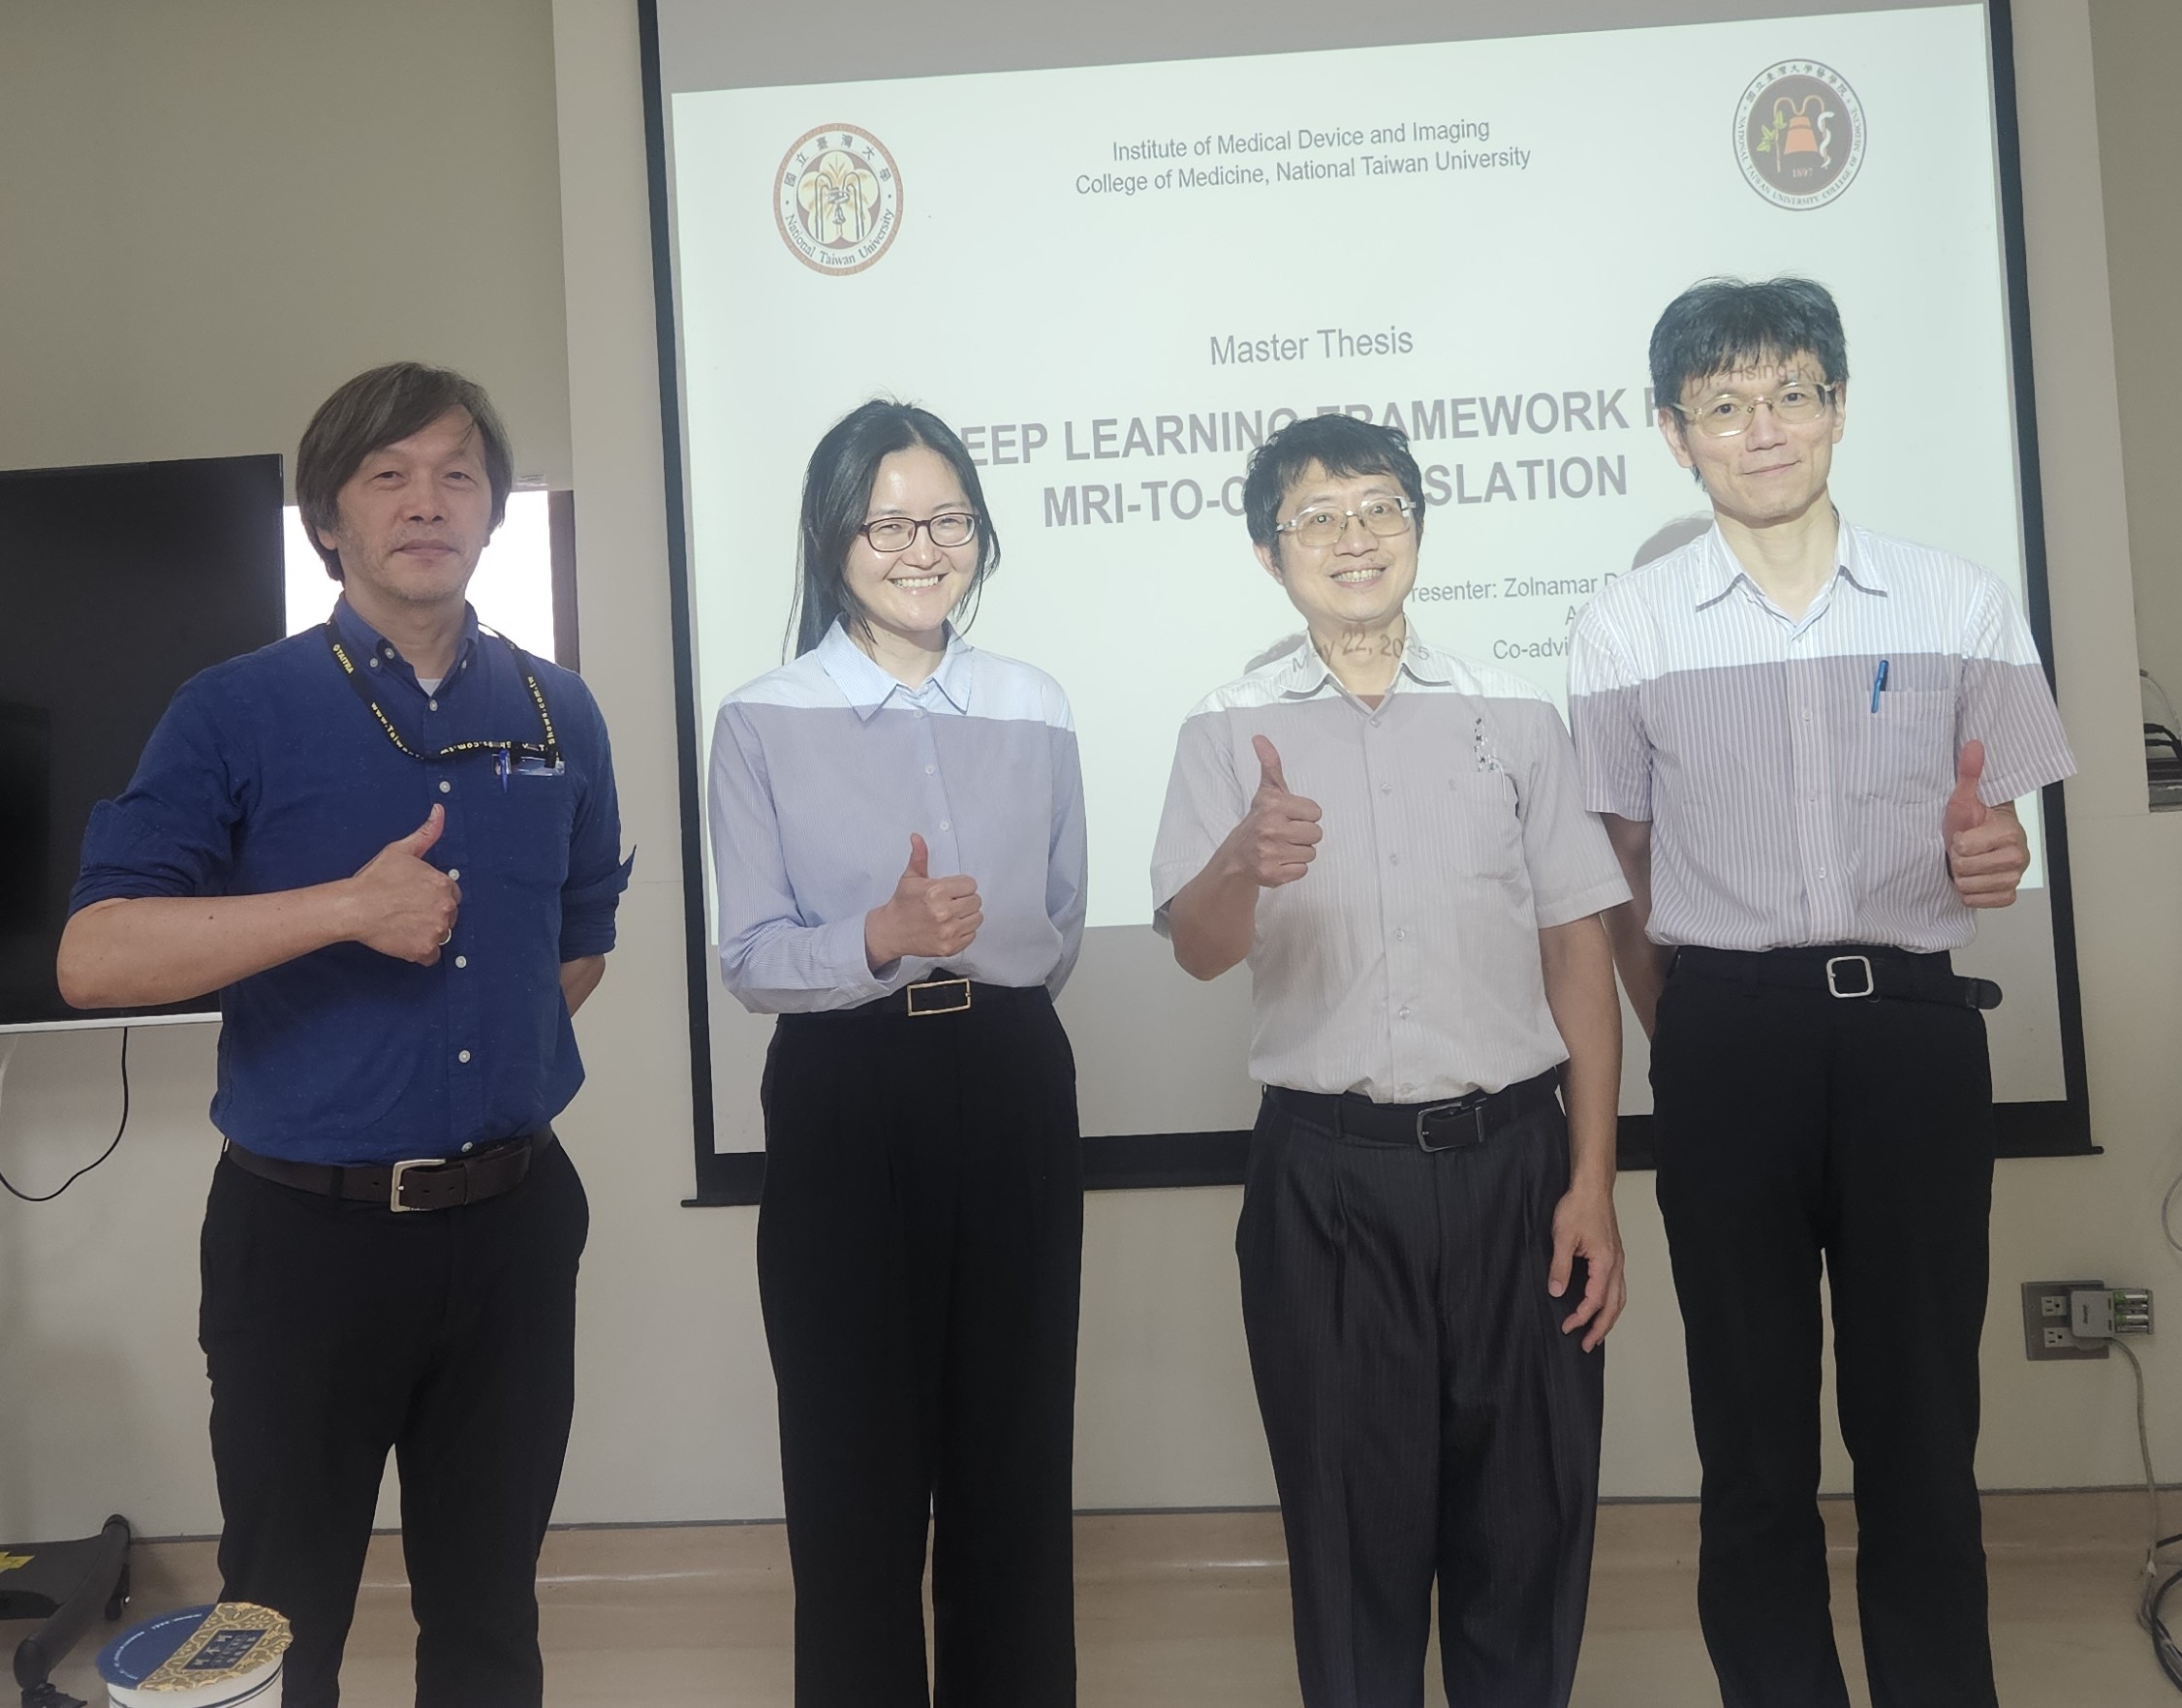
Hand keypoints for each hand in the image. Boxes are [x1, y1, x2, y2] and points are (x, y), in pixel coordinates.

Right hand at [347, 804, 460, 964]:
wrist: (354, 907)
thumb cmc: (375, 878)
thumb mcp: (401, 850)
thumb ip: (426, 833)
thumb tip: (440, 810)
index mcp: (444, 884)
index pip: (451, 894)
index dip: (433, 896)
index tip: (415, 898)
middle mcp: (446, 908)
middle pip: (449, 915)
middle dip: (432, 914)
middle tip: (407, 911)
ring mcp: (436, 931)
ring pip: (441, 935)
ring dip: (427, 932)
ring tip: (404, 925)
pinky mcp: (424, 950)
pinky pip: (431, 956)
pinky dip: (420, 952)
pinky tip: (404, 941)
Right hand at [865, 834, 981, 968]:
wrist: (891, 932)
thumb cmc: (903, 904)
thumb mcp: (910, 878)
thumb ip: (919, 857)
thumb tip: (917, 838)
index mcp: (936, 892)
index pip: (971, 885)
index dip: (961, 886)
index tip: (951, 890)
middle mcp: (944, 913)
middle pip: (976, 901)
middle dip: (965, 899)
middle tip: (951, 902)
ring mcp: (948, 932)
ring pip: (977, 918)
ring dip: (967, 915)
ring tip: (952, 914)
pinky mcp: (950, 947)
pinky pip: (972, 935)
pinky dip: (964, 931)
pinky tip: (950, 926)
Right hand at [1230, 736, 1323, 887]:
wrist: (1237, 856)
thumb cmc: (1259, 821)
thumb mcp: (1266, 792)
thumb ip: (1270, 764)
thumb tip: (1260, 738)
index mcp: (1272, 805)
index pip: (1316, 812)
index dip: (1304, 816)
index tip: (1288, 817)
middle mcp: (1269, 828)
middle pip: (1316, 834)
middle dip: (1303, 835)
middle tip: (1285, 834)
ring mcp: (1269, 853)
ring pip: (1311, 853)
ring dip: (1299, 852)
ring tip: (1282, 848)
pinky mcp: (1272, 874)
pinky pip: (1303, 870)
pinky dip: (1293, 869)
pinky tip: (1279, 861)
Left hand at [1549, 1181, 1625, 1352]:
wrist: (1592, 1188)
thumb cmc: (1579, 1207)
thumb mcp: (1562, 1237)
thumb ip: (1559, 1267)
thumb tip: (1556, 1292)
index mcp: (1605, 1263)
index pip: (1594, 1300)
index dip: (1581, 1317)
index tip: (1567, 1327)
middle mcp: (1616, 1265)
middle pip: (1613, 1306)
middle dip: (1601, 1329)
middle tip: (1587, 1346)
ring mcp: (1618, 1261)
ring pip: (1619, 1298)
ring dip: (1609, 1318)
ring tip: (1596, 1334)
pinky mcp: (1614, 1256)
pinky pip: (1617, 1287)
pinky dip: (1611, 1303)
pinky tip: (1601, 1307)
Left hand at [1942, 740, 2028, 907]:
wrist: (1976, 844)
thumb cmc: (1969, 821)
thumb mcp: (1962, 798)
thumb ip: (1969, 773)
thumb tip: (1974, 744)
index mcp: (2010, 832)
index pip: (1964, 848)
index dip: (1957, 841)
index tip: (1965, 833)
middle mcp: (2019, 857)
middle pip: (1965, 870)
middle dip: (1958, 860)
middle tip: (1965, 849)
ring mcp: (2015, 878)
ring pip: (1969, 887)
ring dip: (1962, 877)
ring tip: (1969, 861)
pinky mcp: (2008, 895)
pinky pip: (1979, 901)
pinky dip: (1971, 893)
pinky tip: (1975, 877)